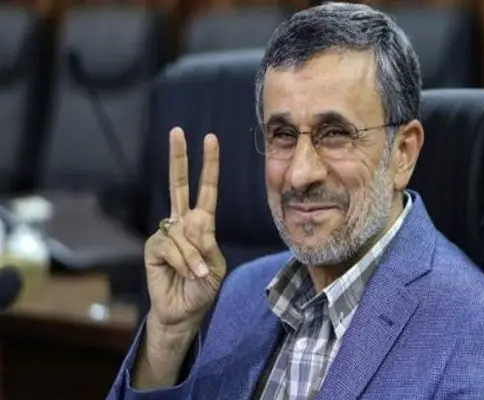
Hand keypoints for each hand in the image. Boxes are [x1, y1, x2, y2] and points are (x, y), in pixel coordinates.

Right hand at [144, 127, 225, 329]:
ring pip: (182, 232)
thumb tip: (192, 220)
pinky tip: (184, 273)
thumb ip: (207, 243)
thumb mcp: (215, 266)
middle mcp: (182, 223)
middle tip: (177, 131)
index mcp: (203, 224)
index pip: (206, 189)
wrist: (184, 311)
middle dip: (179, 158)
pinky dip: (182, 261)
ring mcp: (166, 233)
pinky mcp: (153, 246)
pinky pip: (170, 246)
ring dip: (193, 256)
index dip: (209, 165)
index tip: (210, 139)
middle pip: (179, 185)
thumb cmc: (202, 288)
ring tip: (197, 274)